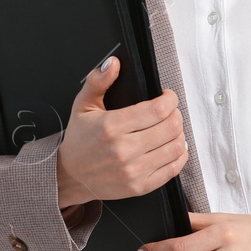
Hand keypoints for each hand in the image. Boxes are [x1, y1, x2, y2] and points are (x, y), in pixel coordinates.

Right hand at [55, 56, 187, 207]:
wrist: (71, 176)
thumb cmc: (80, 139)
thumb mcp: (83, 105)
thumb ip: (98, 81)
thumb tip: (113, 63)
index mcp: (111, 126)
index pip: (157, 109)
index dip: (170, 99)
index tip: (167, 96)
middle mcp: (124, 150)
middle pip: (171, 127)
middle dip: (175, 114)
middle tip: (169, 111)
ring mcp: (133, 171)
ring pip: (175, 147)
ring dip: (179, 134)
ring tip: (170, 128)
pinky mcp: (140, 187)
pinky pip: (173, 169)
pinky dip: (179, 155)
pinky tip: (172, 146)